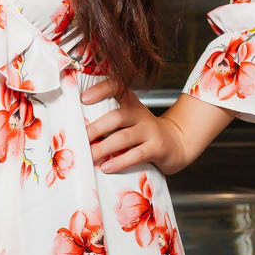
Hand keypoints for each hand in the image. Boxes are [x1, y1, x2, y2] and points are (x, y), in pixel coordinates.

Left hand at [81, 76, 197, 176]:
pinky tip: (106, 167)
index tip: (83, 98)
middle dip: (94, 129)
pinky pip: (136, 154)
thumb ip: (109, 121)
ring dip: (103, 148)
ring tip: (89, 157)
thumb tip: (78, 133)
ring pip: (124, 137)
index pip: (117, 87)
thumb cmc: (144, 133)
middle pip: (116, 117)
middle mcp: (140, 114)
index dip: (101, 89)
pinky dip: (119, 162)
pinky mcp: (157, 148)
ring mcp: (150, 130)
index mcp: (131, 103)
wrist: (177, 143)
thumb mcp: (130, 120)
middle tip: (78, 140)